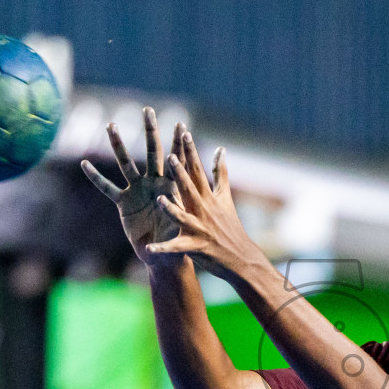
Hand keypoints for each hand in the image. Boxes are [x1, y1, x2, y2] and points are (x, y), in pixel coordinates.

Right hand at [80, 107, 182, 266]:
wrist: (163, 256)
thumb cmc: (178, 242)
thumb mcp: (180, 227)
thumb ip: (174, 213)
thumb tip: (166, 204)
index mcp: (171, 187)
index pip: (175, 160)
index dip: (178, 143)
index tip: (181, 124)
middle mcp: (154, 183)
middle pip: (152, 152)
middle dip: (150, 131)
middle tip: (148, 110)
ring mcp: (137, 191)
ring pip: (126, 163)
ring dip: (118, 145)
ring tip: (111, 125)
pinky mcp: (123, 203)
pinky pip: (107, 188)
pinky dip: (96, 178)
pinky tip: (85, 164)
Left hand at [143, 127, 266, 282]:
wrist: (240, 256)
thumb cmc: (229, 225)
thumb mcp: (225, 196)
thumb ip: (220, 172)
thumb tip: (220, 148)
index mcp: (207, 196)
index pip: (198, 170)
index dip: (191, 151)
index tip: (184, 132)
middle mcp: (203, 209)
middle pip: (190, 189)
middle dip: (181, 173)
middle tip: (171, 158)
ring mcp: (199, 228)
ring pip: (182, 216)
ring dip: (171, 209)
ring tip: (159, 200)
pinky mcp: (194, 246)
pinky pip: (175, 248)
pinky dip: (162, 249)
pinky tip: (149, 249)